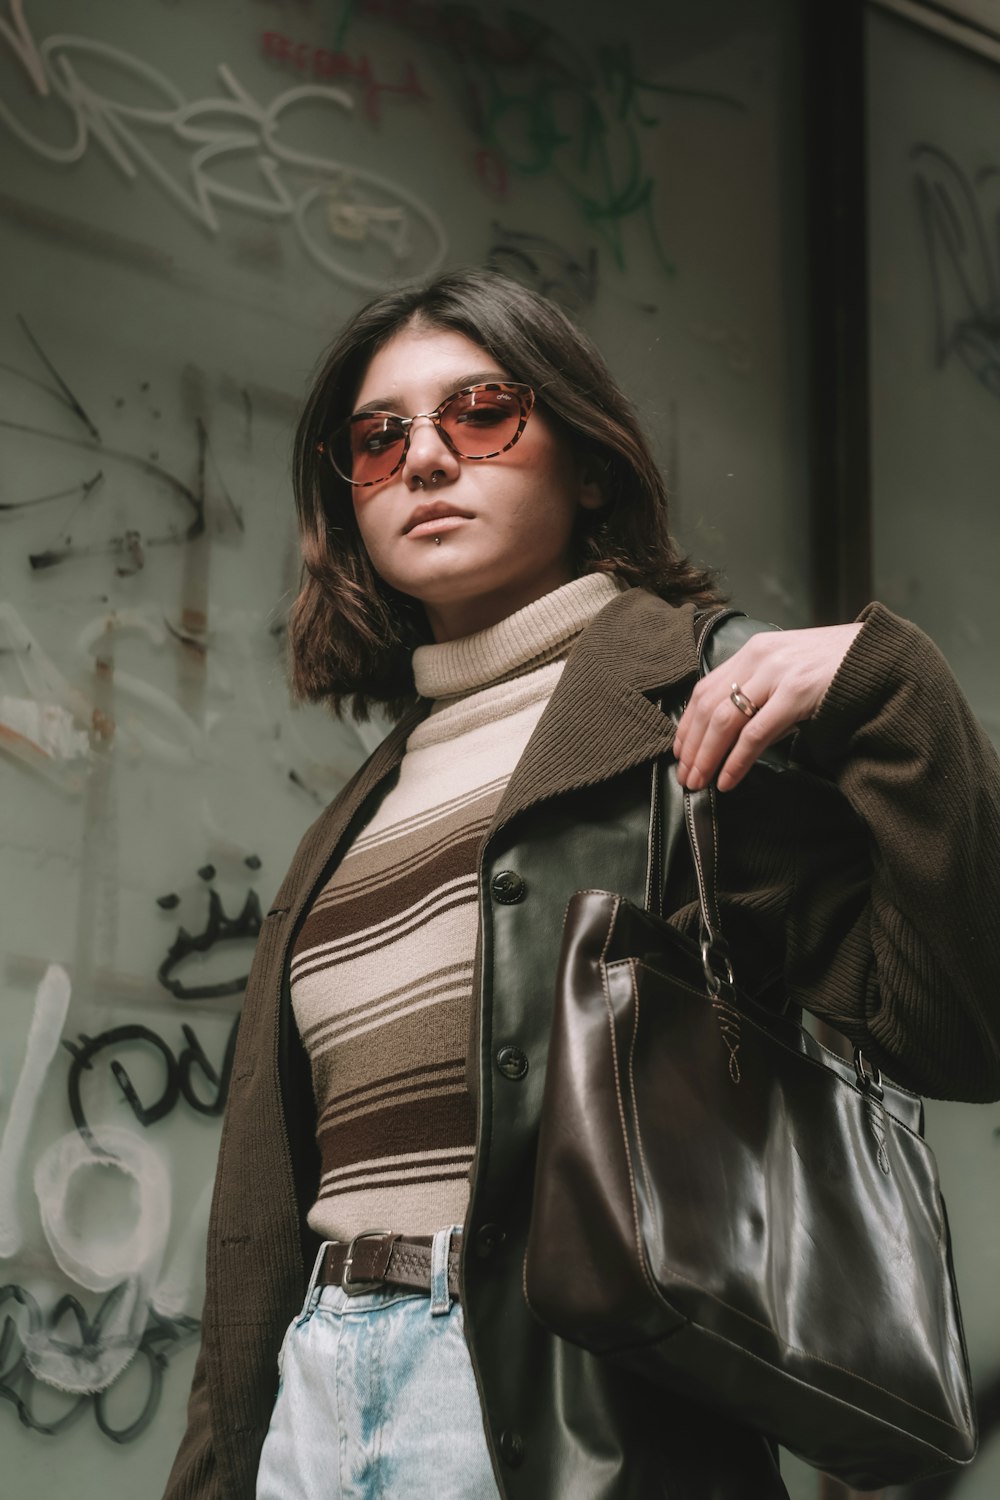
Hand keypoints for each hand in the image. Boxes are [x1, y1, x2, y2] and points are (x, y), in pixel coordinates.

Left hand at [673, 624, 862, 791]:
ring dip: (707, 756)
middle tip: (685, 776)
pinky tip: (727, 779)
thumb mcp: (789, 675)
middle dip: (691, 746)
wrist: (880, 656)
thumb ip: (761, 699)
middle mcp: (759, 658)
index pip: (704, 689)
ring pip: (724, 720)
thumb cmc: (836, 668)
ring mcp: (777, 673)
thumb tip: (732, 740)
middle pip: (707, 707)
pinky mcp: (796, 692)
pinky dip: (737, 760)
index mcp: (753, 651)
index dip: (687, 724)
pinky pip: (755, 733)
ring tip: (699, 782)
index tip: (680, 752)